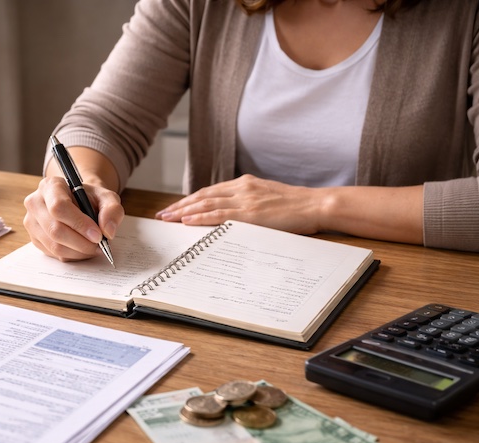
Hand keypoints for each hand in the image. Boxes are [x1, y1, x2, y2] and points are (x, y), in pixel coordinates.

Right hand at [23, 175, 124, 261]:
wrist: (79, 203)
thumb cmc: (90, 199)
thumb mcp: (107, 198)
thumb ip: (112, 210)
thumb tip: (108, 231)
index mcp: (50, 186)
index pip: (59, 207)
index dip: (79, 224)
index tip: (98, 235)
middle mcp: (35, 203)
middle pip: (55, 229)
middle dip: (81, 243)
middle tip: (99, 245)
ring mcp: (32, 222)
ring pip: (54, 246)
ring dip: (79, 252)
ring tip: (94, 247)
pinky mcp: (35, 239)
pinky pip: (54, 254)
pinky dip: (73, 255)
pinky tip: (83, 248)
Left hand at [155, 174, 324, 234]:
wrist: (316, 205)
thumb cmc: (296, 205)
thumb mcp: (269, 198)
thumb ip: (250, 202)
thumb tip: (234, 214)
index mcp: (246, 184)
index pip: (210, 191)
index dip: (190, 200)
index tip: (175, 208)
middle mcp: (242, 188)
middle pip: (203, 196)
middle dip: (180, 206)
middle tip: (163, 215)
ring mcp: (245, 200)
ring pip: (206, 204)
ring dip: (184, 212)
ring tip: (168, 219)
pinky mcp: (250, 213)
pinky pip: (219, 215)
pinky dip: (200, 217)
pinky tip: (187, 221)